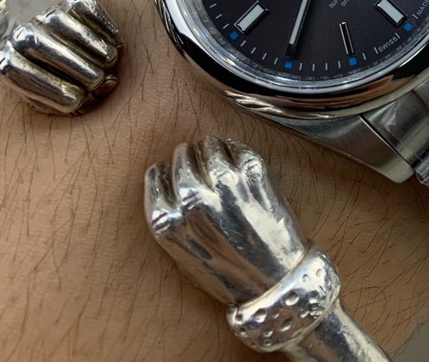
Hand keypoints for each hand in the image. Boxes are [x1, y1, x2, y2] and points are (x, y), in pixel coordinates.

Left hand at [0, 0, 121, 114]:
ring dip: (107, 58)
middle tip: (100, 82)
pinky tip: (112, 45)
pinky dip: (111, 36)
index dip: (74, 98)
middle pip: (74, 66)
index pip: (51, 90)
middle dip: (94, 79)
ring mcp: (50, 13)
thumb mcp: (20, 72)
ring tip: (110, 64)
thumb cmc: (22, 46)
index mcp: (7, 61)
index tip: (83, 98)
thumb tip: (90, 101)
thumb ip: (47, 94)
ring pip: (91, 44)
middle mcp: (25, 35)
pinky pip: (100, 21)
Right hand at [144, 136, 306, 305]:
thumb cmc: (227, 272)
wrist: (272, 282)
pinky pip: (237, 149)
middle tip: (191, 153)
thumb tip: (167, 183)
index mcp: (169, 223)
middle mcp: (193, 201)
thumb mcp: (183, 254)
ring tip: (212, 151)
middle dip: (185, 155)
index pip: (156, 179)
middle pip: (181, 160)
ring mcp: (225, 184)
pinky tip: (233, 154)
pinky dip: (233, 148)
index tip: (168, 168)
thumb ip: (172, 220)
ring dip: (209, 147)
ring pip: (209, 147)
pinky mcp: (254, 174)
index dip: (163, 171)